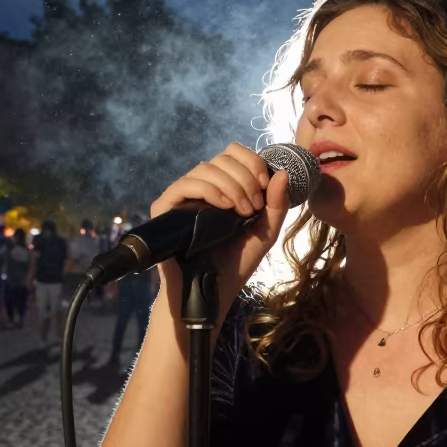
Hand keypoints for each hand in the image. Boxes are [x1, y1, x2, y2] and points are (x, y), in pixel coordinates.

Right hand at [151, 142, 291, 319]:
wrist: (212, 293)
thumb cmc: (235, 264)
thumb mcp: (264, 233)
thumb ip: (276, 205)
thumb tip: (282, 173)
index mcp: (224, 186)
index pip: (233, 153)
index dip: (252, 162)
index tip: (265, 187)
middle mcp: (201, 187)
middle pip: (222, 158)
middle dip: (245, 178)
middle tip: (253, 207)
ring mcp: (182, 197)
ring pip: (204, 168)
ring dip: (231, 185)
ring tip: (241, 213)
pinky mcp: (164, 209)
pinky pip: (184, 184)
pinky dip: (208, 189)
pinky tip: (223, 207)